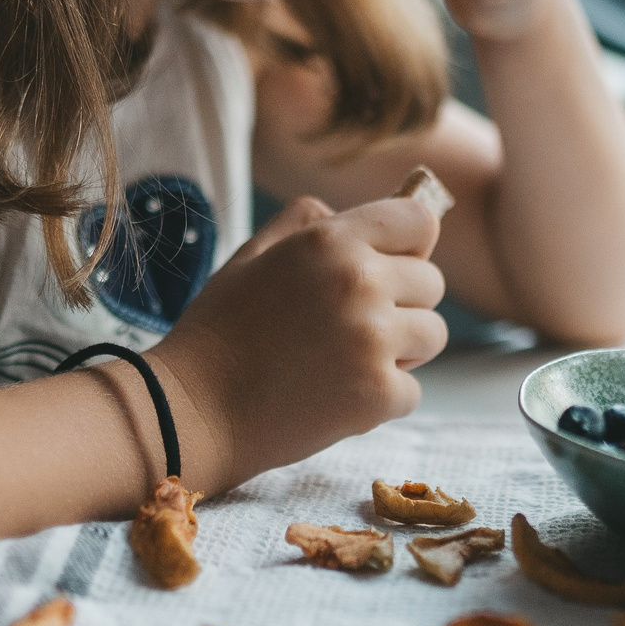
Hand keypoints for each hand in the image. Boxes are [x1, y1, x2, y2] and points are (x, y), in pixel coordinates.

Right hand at [148, 193, 447, 491]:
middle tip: (351, 327)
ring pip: (431, 335)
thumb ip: (305, 223)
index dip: (409, 245)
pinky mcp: (379, 394)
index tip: (389, 267)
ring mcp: (373, 340)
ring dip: (401, 351)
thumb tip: (350, 213)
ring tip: (347, 361)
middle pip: (432, 282)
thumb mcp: (253, 256)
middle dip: (402, 303)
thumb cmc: (219, 332)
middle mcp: (360, 282)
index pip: (419, 220)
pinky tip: (337, 396)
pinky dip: (383, 398)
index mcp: (331, 240)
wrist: (192, 411)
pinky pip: (413, 389)